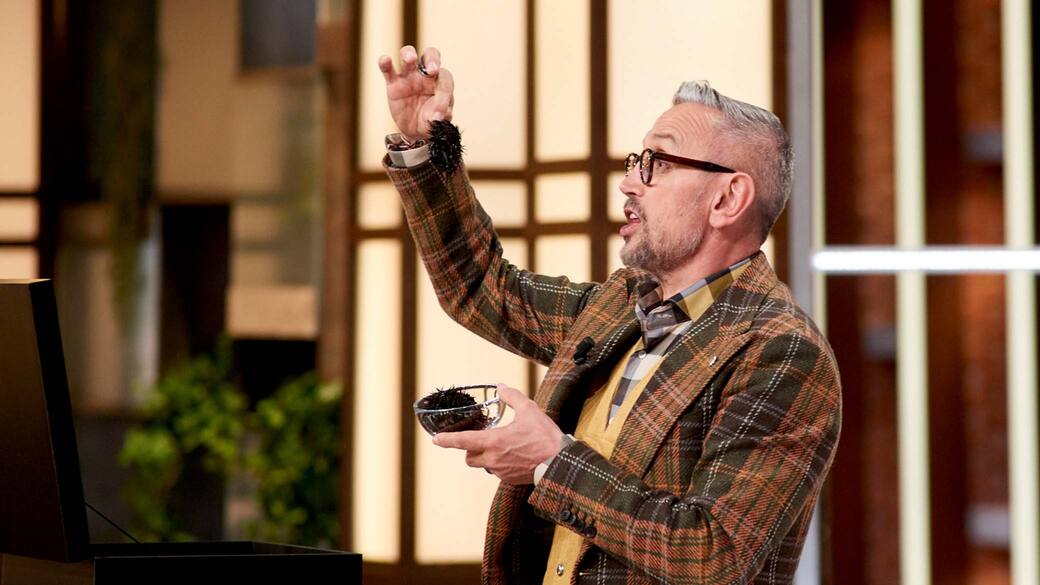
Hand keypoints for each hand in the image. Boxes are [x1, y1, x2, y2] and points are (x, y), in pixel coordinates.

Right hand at [378, 45, 454, 140]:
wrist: (415, 130)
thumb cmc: (430, 120)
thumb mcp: (438, 120)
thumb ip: (440, 115)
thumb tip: (438, 116)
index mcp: (440, 81)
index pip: (444, 78)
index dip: (444, 92)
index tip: (439, 112)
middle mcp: (425, 74)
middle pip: (430, 55)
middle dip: (432, 59)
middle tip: (432, 70)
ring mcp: (408, 77)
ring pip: (408, 55)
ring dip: (409, 54)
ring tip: (410, 59)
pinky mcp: (393, 83)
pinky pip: (388, 70)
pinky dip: (385, 63)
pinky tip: (385, 60)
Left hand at [432, 384, 564, 484]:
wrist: (559, 462)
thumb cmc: (544, 437)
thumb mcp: (529, 410)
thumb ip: (511, 396)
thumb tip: (500, 387)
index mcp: (493, 442)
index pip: (463, 441)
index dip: (447, 440)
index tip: (436, 440)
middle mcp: (493, 459)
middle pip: (469, 457)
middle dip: (469, 450)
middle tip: (480, 440)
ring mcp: (501, 472)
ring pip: (483, 465)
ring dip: (486, 457)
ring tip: (501, 447)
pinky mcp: (510, 479)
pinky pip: (498, 472)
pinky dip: (500, 463)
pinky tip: (514, 455)